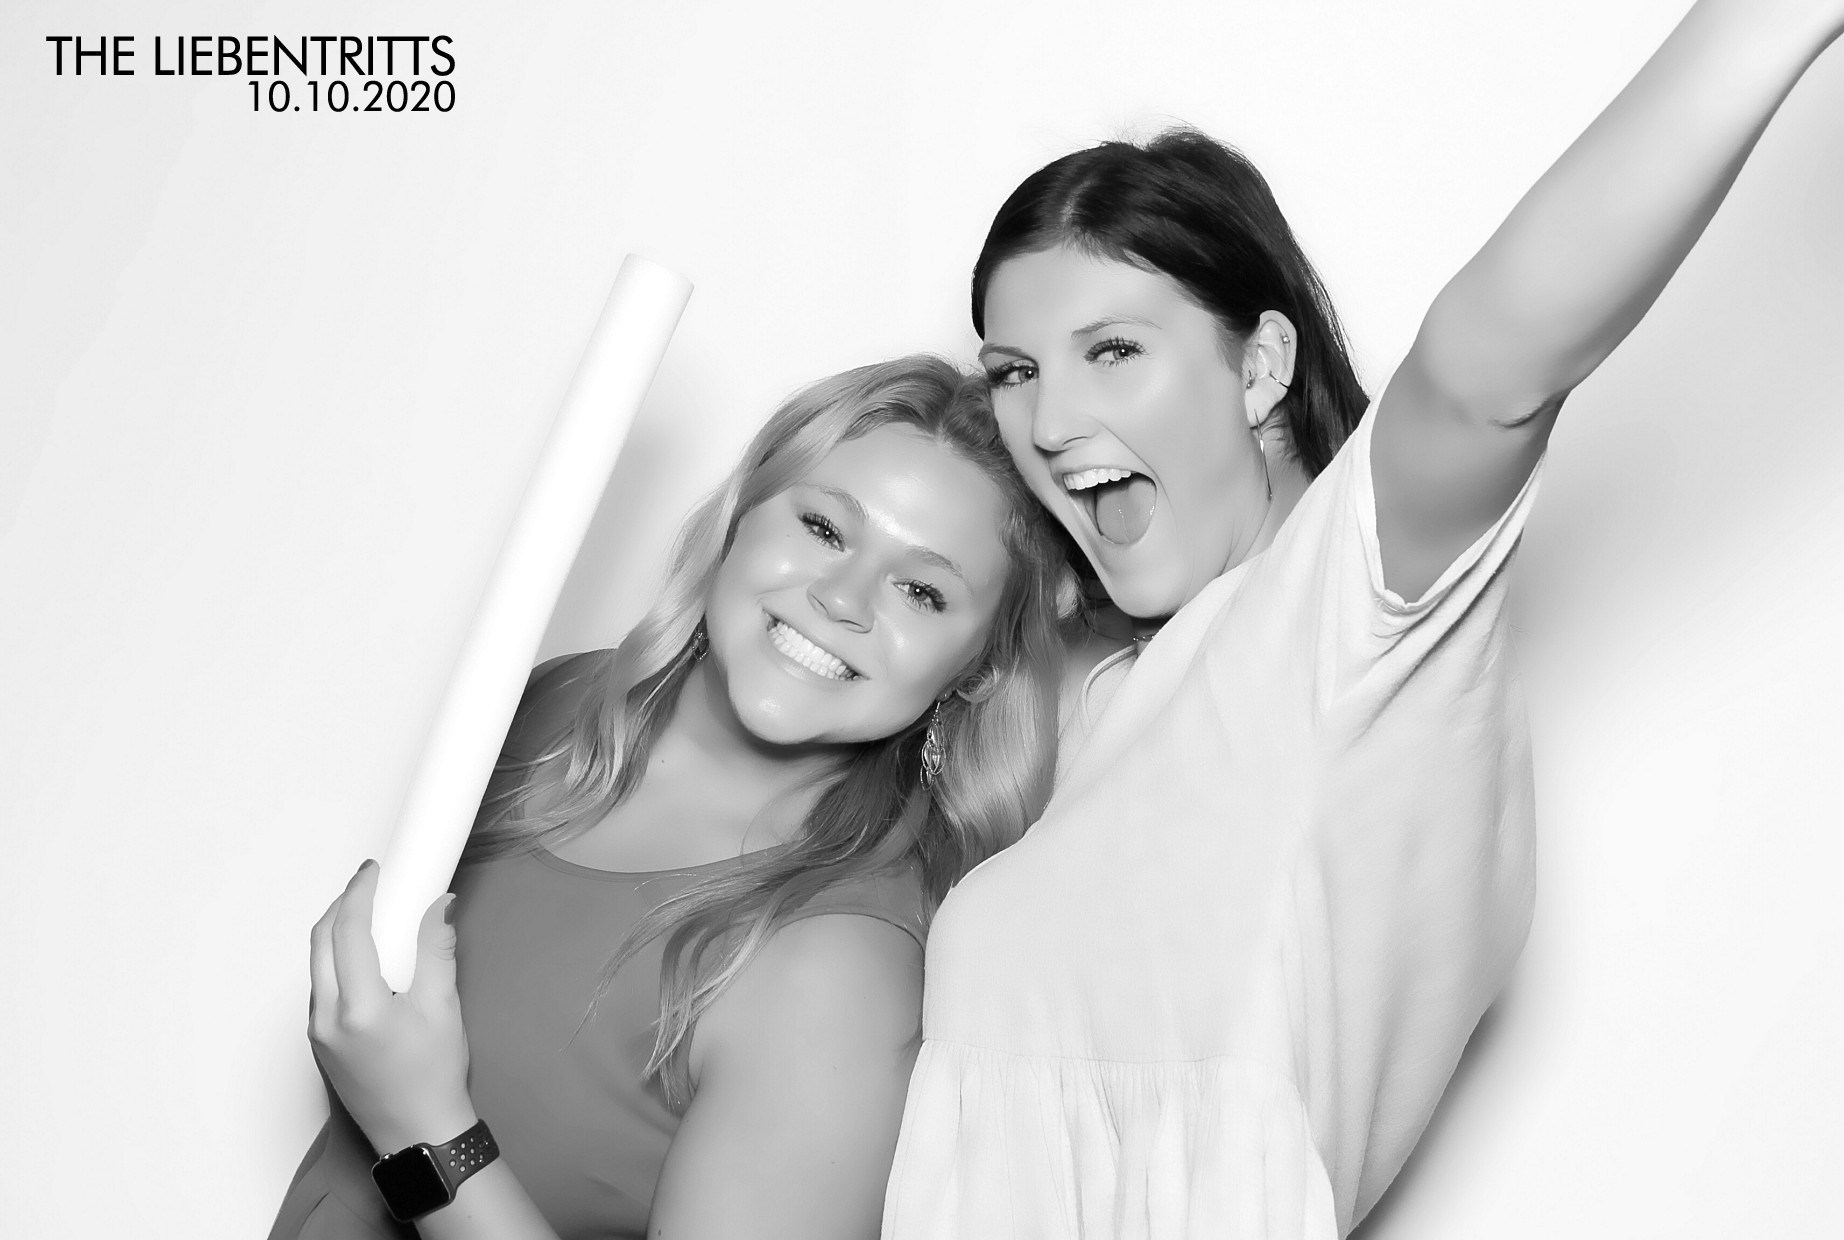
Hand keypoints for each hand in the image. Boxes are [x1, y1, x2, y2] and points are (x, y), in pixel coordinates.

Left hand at [308, 861, 477, 1153]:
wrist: (418, 1133)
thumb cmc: (434, 1078)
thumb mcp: (444, 1007)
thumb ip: (437, 949)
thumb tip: (440, 906)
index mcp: (359, 1008)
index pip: (347, 931)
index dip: (358, 892)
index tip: (372, 871)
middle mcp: (327, 1019)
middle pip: (320, 942)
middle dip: (341, 905)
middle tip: (370, 885)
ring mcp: (318, 1033)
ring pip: (316, 965)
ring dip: (336, 932)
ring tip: (370, 916)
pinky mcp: (319, 1043)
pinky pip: (321, 988)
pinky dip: (336, 960)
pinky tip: (364, 958)